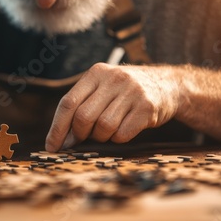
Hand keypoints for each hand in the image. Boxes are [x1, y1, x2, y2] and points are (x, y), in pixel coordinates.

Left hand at [45, 63, 180, 150]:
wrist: (168, 84)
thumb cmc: (126, 92)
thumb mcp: (103, 87)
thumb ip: (81, 106)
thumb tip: (61, 140)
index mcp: (96, 73)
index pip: (68, 103)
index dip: (57, 128)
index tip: (51, 147)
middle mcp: (113, 78)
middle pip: (83, 117)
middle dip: (80, 135)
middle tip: (84, 139)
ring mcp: (132, 92)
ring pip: (103, 127)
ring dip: (101, 137)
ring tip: (108, 131)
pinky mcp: (148, 107)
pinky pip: (123, 134)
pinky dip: (119, 138)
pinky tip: (124, 130)